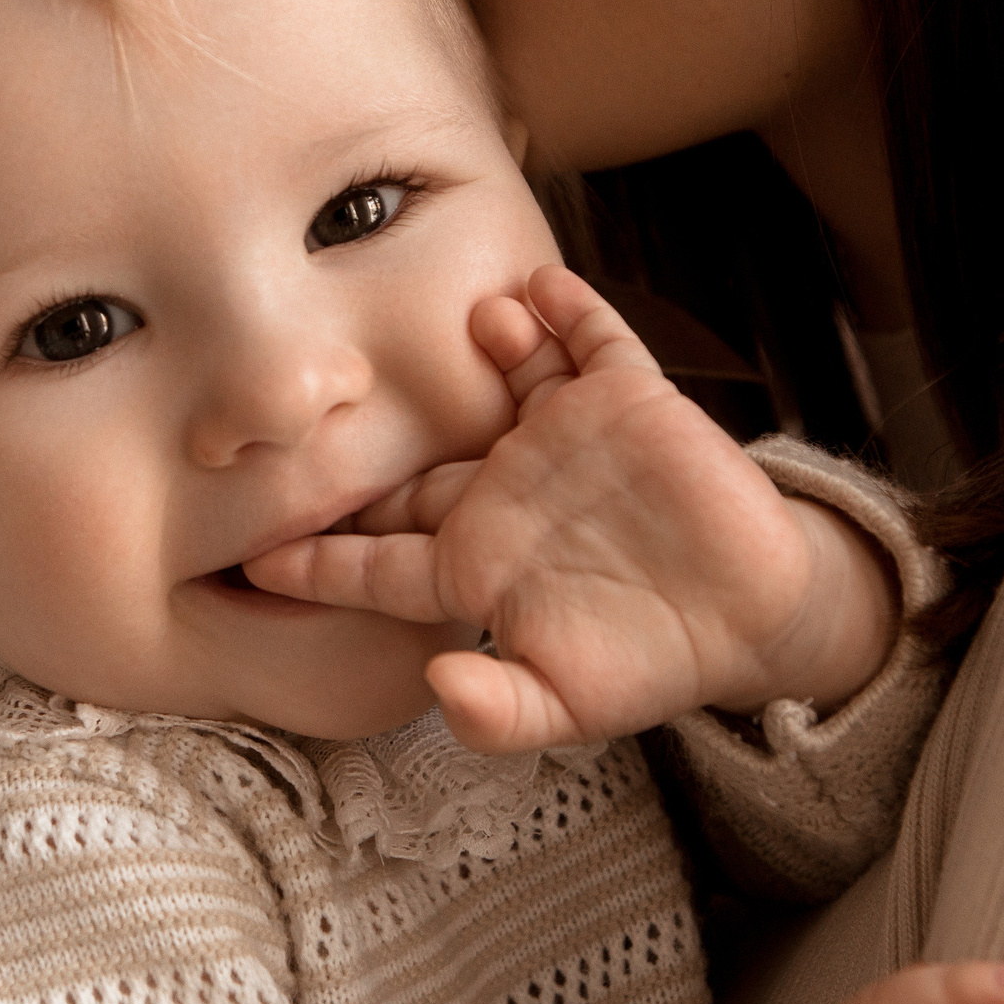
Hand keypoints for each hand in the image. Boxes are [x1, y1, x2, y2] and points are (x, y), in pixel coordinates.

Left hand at [243, 267, 898, 751]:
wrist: (752, 621)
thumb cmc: (650, 664)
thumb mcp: (566, 706)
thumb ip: (499, 714)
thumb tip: (437, 690)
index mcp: (472, 563)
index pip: (375, 559)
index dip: (317, 558)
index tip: (251, 558)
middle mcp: (503, 491)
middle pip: (421, 453)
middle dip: (376, 426)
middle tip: (326, 389)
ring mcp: (564, 441)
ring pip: (508, 375)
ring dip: (491, 339)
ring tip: (476, 315)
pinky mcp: (629, 406)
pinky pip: (593, 345)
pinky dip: (571, 313)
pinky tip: (546, 288)